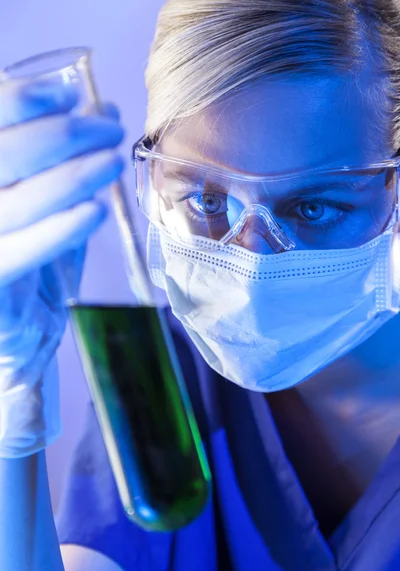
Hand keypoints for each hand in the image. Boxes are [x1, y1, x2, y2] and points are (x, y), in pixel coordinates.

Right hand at [0, 77, 124, 456]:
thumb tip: (100, 106)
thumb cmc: (29, 247)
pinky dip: (58, 230)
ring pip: (14, 198)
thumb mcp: (41, 193)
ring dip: (70, 175)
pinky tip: (95, 210)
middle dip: (61, 134)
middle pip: (4, 154)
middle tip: (109, 131)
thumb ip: (57, 153)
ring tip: (112, 161)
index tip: (69, 95)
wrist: (14, 325)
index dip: (20, 99)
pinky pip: (18, 251)